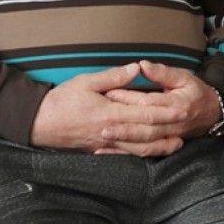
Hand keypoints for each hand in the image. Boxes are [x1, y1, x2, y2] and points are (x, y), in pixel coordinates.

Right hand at [29, 63, 171, 152]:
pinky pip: (122, 155)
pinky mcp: (98, 150)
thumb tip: (136, 68)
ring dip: (158, 147)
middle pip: (145, 133)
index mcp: (109, 113)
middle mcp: (110, 131)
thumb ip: (113, 77)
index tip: (183, 108)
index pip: (144, 113)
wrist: (37, 123)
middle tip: (186, 126)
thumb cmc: (61, 100)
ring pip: (136, 148)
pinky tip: (148, 153)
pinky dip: (138, 154)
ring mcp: (104, 143)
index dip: (166, 112)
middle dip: (168, 130)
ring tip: (175, 144)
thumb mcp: (86, 82)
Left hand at [99, 60, 221, 154]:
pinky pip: (144, 151)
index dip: (129, 98)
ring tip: (105, 136)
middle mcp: (174, 122)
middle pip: (147, 127)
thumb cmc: (195, 92)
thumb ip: (162, 72)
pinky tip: (108, 150)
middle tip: (103, 122)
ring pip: (146, 142)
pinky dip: (125, 152)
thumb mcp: (183, 77)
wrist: (212, 113)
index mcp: (178, 103)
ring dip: (125, 141)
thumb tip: (142, 66)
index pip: (149, 102)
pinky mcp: (165, 144)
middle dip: (125, 126)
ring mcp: (170, 136)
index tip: (109, 93)